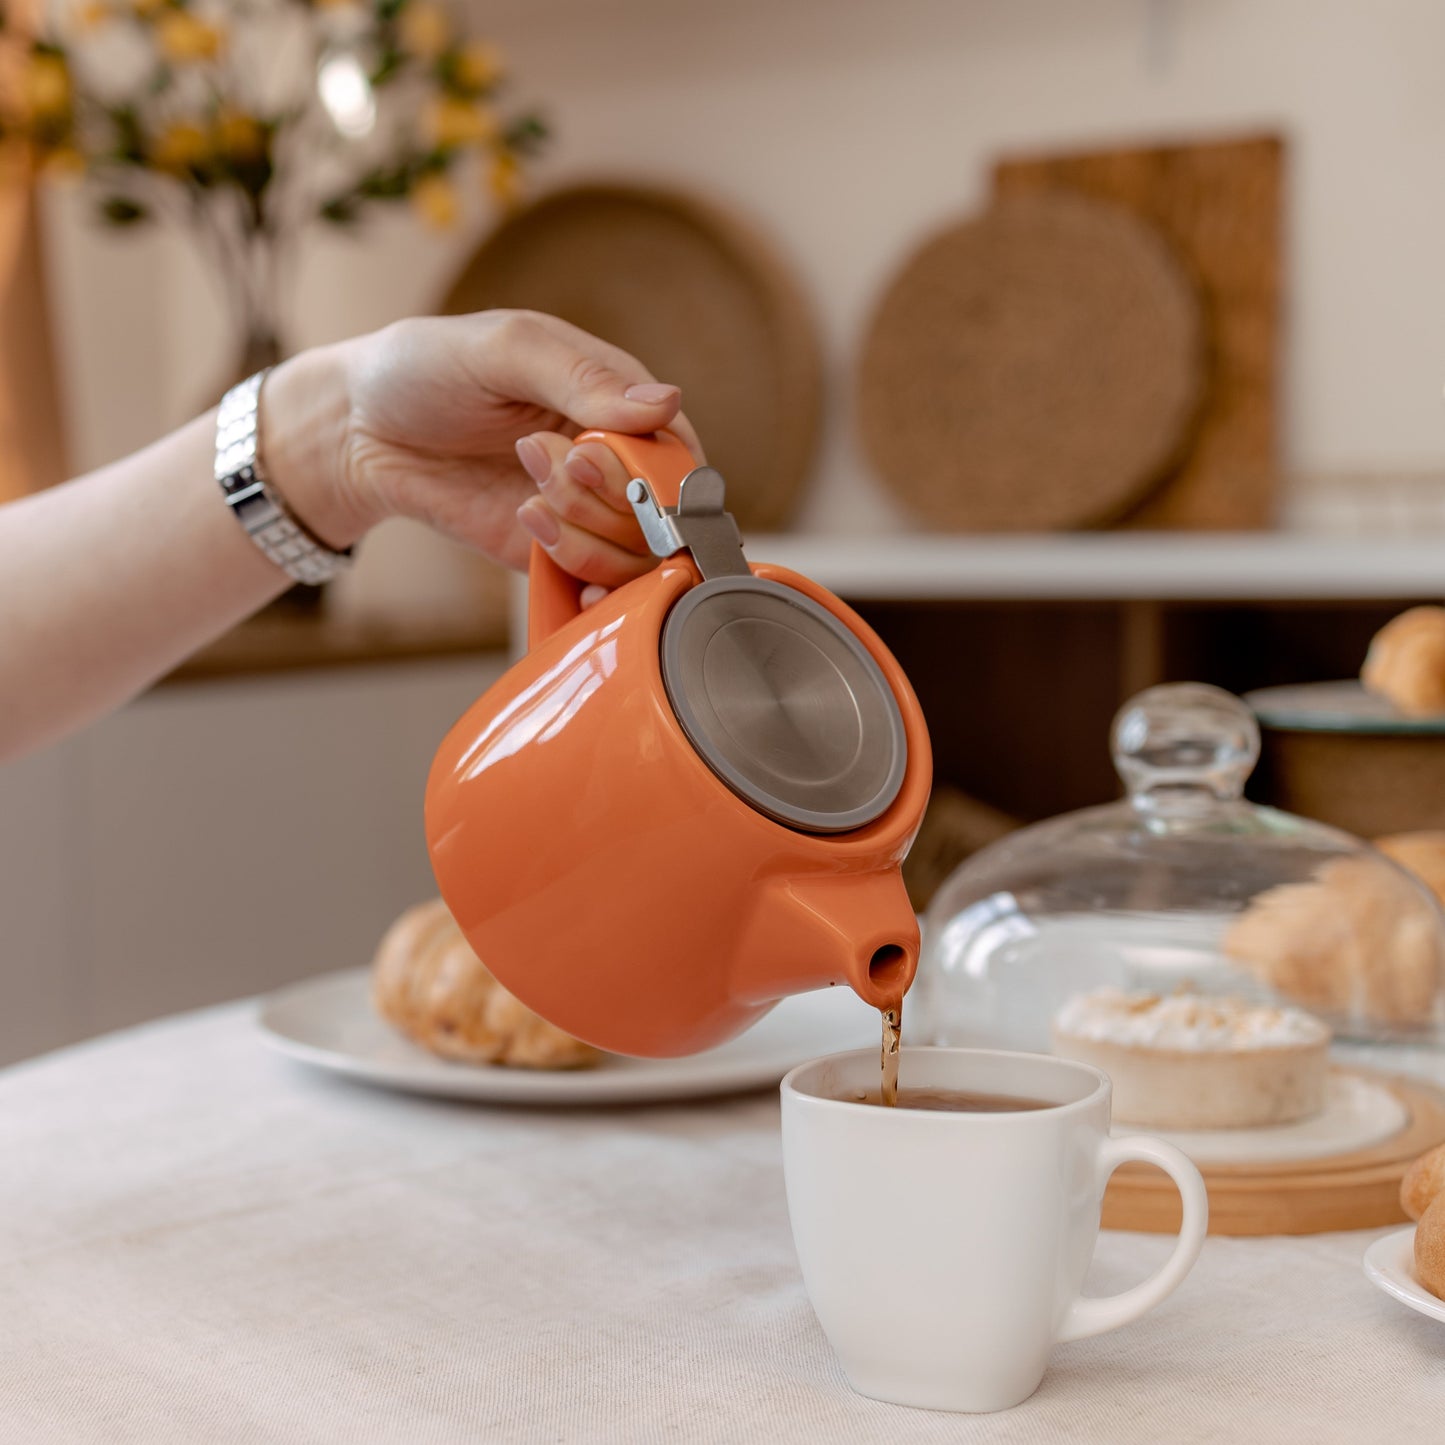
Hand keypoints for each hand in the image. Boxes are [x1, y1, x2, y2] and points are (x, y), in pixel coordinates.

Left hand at [263, 310, 702, 586]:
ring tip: (527, 504)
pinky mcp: (557, 553)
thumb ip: (582, 378)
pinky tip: (549, 554)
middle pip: (660, 511)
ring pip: (635, 554)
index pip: (677, 448)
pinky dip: (589, 583)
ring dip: (584, 536)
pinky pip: (600, 584)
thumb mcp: (502, 350)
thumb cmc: (427, 369)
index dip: (648, 469)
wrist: (358, 431)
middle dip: (602, 499)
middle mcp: (614, 458)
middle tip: (533, 461)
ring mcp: (588, 511)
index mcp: (616, 397)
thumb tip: (666, 405)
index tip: (585, 458)